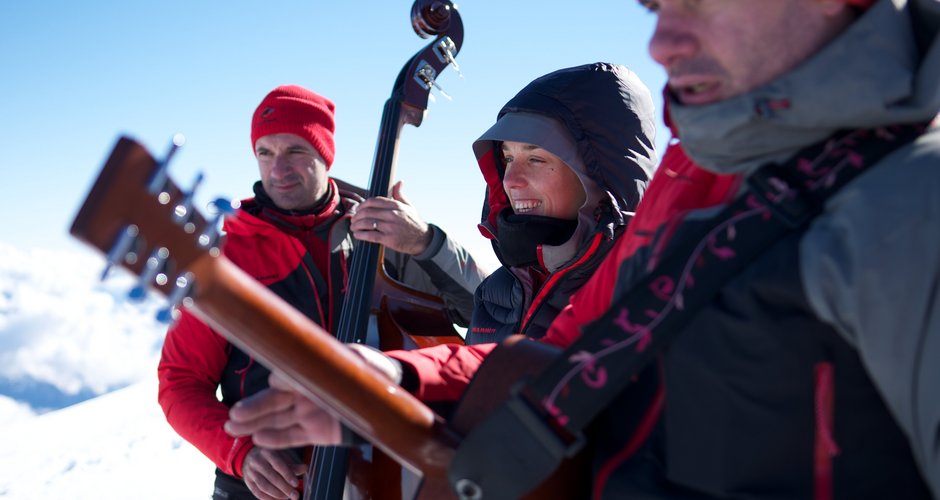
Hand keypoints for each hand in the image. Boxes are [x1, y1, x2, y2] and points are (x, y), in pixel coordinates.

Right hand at [225, 346, 400, 448]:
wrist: (385, 396)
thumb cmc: (370, 370)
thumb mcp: (357, 357)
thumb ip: (337, 358)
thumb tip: (318, 357)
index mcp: (309, 374)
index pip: (288, 377)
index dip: (282, 379)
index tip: (276, 382)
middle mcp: (304, 395)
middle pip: (273, 402)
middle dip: (253, 408)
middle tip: (234, 414)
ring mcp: (308, 414)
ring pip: (276, 421)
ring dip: (255, 424)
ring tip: (232, 427)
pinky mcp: (316, 433)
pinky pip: (292, 437)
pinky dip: (276, 440)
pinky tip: (257, 439)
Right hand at [242, 447, 305, 499]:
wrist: (249, 457)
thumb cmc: (270, 457)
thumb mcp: (280, 456)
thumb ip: (292, 465)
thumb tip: (305, 469)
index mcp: (267, 452)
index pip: (278, 464)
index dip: (287, 475)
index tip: (296, 483)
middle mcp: (257, 461)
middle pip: (271, 477)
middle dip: (284, 488)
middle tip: (295, 495)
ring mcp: (250, 472)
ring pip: (264, 486)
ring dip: (277, 494)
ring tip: (287, 497)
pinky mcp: (248, 481)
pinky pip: (257, 492)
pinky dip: (268, 498)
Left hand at [350, 180, 432, 255]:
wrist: (423, 239)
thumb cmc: (413, 222)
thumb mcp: (408, 206)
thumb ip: (400, 194)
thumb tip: (399, 182)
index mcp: (395, 205)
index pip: (373, 201)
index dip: (362, 204)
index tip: (358, 208)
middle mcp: (392, 215)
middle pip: (367, 212)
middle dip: (357, 216)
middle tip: (353, 219)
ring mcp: (390, 227)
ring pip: (367, 223)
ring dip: (356, 225)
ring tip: (353, 227)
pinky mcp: (389, 239)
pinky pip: (371, 235)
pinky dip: (361, 235)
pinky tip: (357, 235)